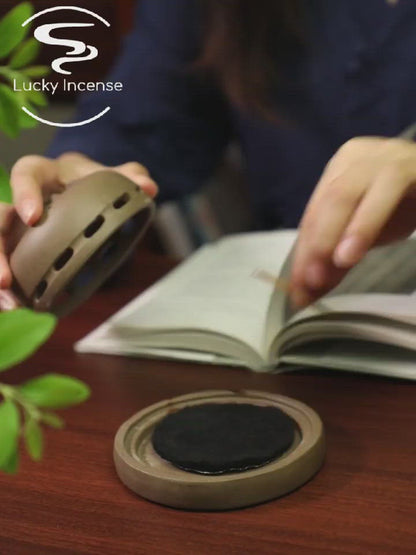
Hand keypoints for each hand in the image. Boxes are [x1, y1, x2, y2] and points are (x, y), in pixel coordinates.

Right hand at [0, 153, 157, 309]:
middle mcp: (23, 201)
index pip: (26, 173)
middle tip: (5, 279)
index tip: (33, 217)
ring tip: (10, 303)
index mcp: (44, 175)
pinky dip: (8, 289)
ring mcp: (16, 227)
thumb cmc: (92, 180)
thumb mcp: (109, 176)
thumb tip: (148, 188)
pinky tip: (16, 307)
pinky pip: (8, 265)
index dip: (24, 193)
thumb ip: (130, 176)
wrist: (85, 192)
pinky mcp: (18, 248)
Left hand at [290, 136, 415, 306]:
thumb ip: (339, 259)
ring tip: (323, 273)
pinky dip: (363, 225)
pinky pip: (384, 192)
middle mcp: (357, 156)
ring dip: (330, 237)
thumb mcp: (368, 234)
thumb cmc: (408, 205)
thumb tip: (308, 291)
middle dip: (313, 247)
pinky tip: (351, 252)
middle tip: (308, 284)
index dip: (303, 254)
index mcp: (341, 169)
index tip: (297, 291)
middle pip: (324, 204)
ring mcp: (383, 155)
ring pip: (343, 195)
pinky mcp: (410, 165)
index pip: (313, 215)